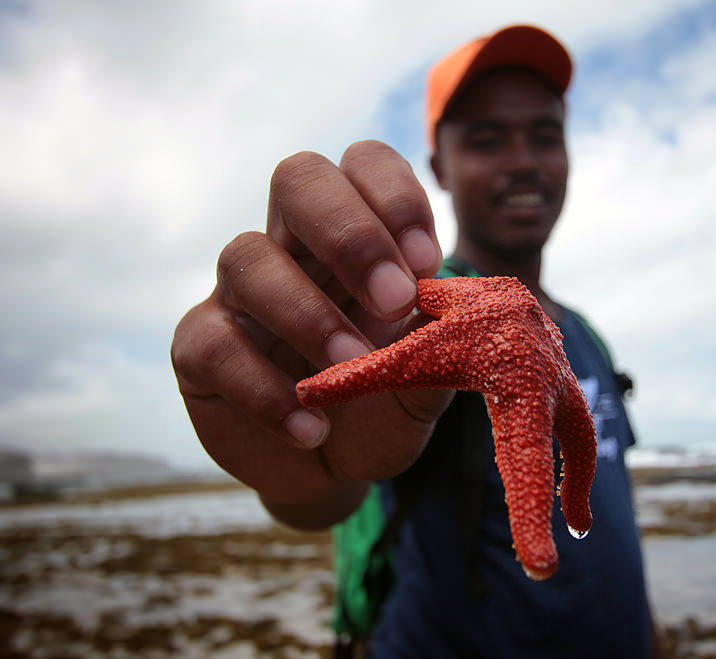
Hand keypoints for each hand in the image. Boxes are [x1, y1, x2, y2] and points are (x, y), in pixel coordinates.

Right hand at [170, 143, 452, 525]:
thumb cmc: (383, 406)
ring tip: (349, 367)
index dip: (396, 197)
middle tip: (393, 300)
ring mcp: (240, 294)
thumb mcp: (426, 380)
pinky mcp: (200, 350)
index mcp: (356, 237)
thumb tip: (457, 312)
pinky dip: (265, 390)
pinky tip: (310, 427)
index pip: (364, 164)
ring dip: (307, 313)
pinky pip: (214, 345)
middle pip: (298, 177)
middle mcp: (293, 248)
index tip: (428, 263)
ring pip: (246, 256)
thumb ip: (443, 345)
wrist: (339, 473)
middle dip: (349, 231)